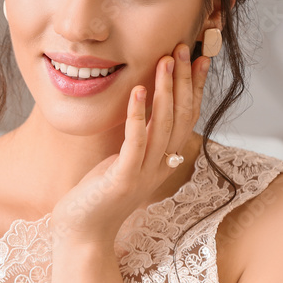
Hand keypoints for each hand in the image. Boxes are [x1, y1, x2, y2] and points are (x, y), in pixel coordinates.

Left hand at [50, 42, 210, 249]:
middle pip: (182, 117)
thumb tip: (144, 102)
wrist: (82, 233)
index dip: (195, 88)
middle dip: (183, 81)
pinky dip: (138, 115)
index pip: (188, 117)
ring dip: (165, 91)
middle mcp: (161, 167)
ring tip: (164, 61)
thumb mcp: (124, 159)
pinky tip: (137, 90)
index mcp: (164, 161)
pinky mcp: (122, 179)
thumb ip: (139, 137)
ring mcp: (144, 174)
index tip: (200, 58)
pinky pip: (135, 142)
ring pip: (163, 126)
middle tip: (184, 49)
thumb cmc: (98, 194)